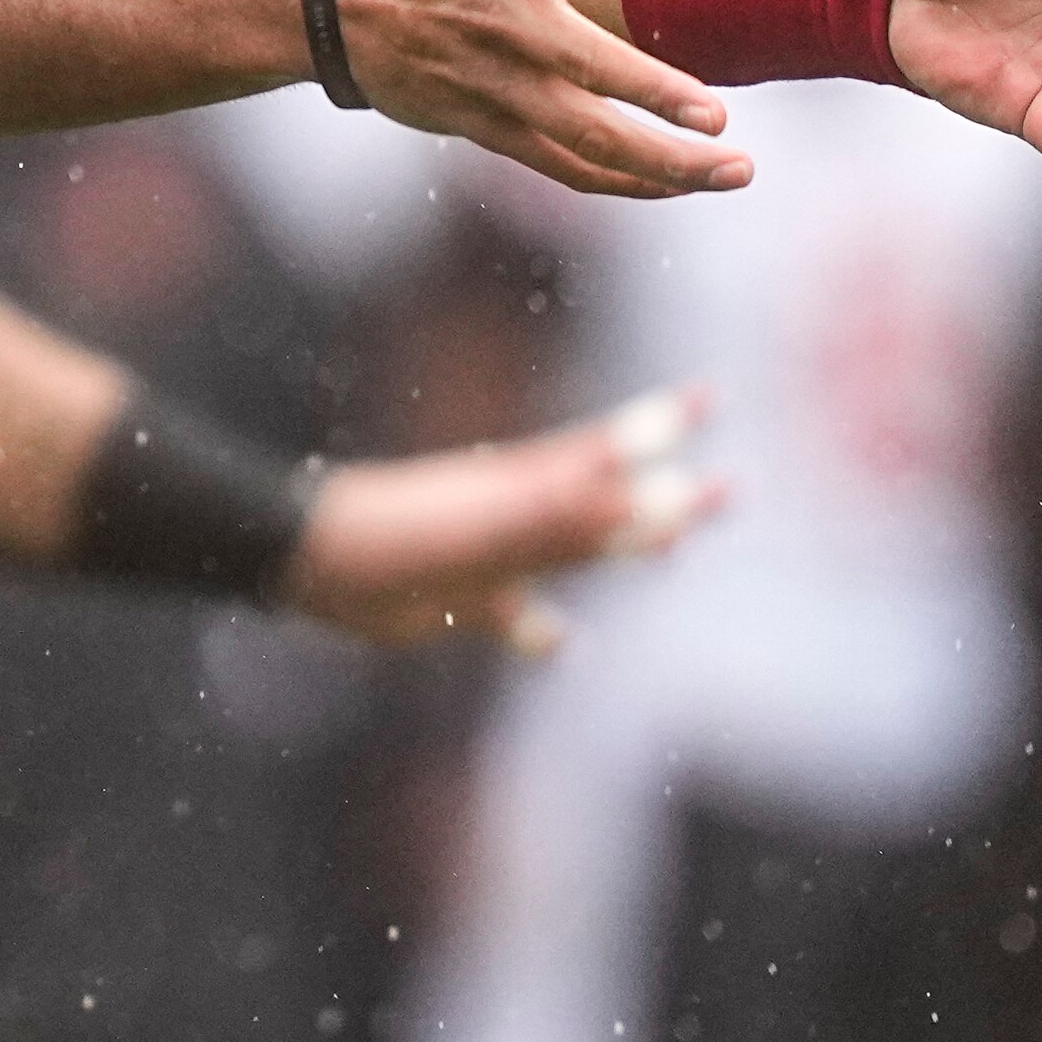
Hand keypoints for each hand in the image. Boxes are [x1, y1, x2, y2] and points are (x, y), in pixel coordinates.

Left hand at [285, 387, 720, 651]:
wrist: (316, 562)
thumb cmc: (402, 538)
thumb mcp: (495, 532)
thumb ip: (572, 518)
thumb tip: (654, 502)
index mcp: (534, 487)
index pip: (614, 454)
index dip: (662, 429)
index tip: (711, 398)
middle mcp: (522, 513)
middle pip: (610, 500)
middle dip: (666, 496)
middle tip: (725, 486)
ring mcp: (494, 553)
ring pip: (573, 552)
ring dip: (620, 552)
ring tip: (668, 554)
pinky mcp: (461, 596)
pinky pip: (514, 612)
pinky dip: (540, 626)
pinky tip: (559, 643)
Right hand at [336, 0, 746, 198]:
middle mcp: (495, 14)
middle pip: (580, 65)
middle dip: (650, 93)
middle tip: (715, 112)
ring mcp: (492, 79)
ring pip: (584, 135)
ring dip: (661, 161)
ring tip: (733, 168)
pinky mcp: (487, 122)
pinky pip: (564, 164)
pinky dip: (623, 181)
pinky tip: (682, 184)